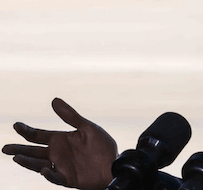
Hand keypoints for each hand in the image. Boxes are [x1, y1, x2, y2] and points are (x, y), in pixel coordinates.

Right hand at [3, 98, 117, 189]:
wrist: (115, 163)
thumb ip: (70, 116)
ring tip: (16, 157)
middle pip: (33, 151)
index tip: (16, 125)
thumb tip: (54, 100)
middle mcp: (57, 154)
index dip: (26, 131)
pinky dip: (49, 174)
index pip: (38, 136)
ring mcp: (61, 167)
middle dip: (19, 149)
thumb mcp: (86, 127)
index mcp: (60, 140)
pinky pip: (55, 177)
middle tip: (5, 148)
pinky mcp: (68, 179)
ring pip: (39, 165)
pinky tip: (44, 169)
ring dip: (28, 162)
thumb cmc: (102, 146)